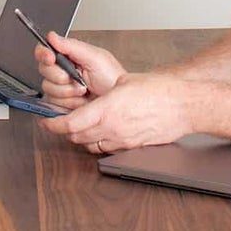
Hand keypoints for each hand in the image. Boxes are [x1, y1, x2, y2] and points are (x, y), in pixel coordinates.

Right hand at [33, 34, 124, 110]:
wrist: (118, 105)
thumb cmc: (112, 79)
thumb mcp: (95, 57)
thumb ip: (72, 46)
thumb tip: (52, 36)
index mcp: (69, 56)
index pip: (45, 50)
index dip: (44, 54)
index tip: (51, 58)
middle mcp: (63, 71)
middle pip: (44, 70)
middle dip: (61, 76)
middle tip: (78, 77)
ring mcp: (62, 88)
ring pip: (48, 88)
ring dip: (67, 91)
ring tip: (84, 90)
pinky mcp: (61, 105)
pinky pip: (53, 104)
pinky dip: (68, 103)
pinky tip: (80, 101)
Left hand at [58, 76, 190, 154]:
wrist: (184, 106)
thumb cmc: (160, 90)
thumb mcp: (125, 82)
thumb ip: (106, 92)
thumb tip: (95, 94)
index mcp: (106, 109)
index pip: (70, 124)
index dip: (53, 125)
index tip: (46, 121)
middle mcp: (112, 128)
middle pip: (76, 137)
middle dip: (65, 130)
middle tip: (60, 121)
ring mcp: (122, 140)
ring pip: (90, 146)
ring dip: (80, 138)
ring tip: (79, 126)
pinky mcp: (132, 146)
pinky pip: (106, 149)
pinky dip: (97, 142)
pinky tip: (100, 132)